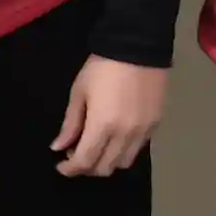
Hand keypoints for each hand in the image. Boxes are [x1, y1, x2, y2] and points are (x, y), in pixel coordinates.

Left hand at [52, 57, 165, 177]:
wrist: (138, 46)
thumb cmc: (102, 67)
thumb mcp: (79, 92)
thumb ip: (70, 124)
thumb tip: (59, 147)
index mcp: (102, 126)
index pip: (84, 162)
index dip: (70, 169)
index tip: (61, 165)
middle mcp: (125, 135)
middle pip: (105, 168)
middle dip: (87, 167)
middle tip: (77, 154)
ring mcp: (143, 131)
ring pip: (124, 163)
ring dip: (107, 161)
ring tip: (98, 147)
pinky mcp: (156, 124)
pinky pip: (138, 149)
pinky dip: (123, 150)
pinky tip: (116, 136)